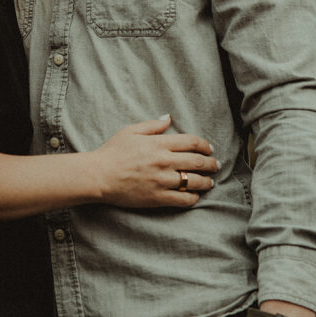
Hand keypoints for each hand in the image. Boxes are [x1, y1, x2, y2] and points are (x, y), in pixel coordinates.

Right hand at [94, 116, 218, 207]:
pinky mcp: (158, 198)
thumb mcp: (130, 131)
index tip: (209, 148)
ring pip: (193, 182)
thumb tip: (168, 118)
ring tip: (210, 182)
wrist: (100, 175)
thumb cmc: (112, 152)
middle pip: (196, 162)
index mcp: (158, 143)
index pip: (191, 142)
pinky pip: (183, 199)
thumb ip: (152, 125)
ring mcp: (162, 180)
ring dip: (206, 182)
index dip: (204, 145)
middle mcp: (164, 161)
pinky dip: (193, 197)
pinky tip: (195, 195)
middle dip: (210, 163)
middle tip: (215, 165)